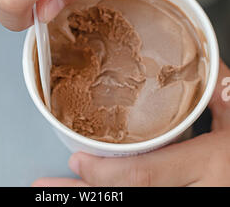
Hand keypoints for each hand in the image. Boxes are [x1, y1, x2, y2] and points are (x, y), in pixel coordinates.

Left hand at [33, 60, 229, 186]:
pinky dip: (117, 203)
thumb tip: (201, 63)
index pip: (146, 175)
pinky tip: (100, 197)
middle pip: (132, 201)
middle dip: (81, 197)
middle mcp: (198, 198)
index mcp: (209, 166)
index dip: (105, 173)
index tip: (76, 161)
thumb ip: (220, 93)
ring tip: (58, 193)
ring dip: (93, 203)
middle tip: (44, 185)